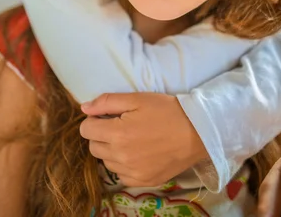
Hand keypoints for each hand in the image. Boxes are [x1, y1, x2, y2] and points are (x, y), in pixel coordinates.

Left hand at [80, 92, 207, 186]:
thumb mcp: (136, 99)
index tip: (106, 116)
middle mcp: (121, 157)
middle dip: (100, 134)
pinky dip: (123, 165)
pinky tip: (137, 152)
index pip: (86, 130)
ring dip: (111, 150)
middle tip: (119, 125)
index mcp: (117, 134)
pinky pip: (121, 175)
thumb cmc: (165, 111)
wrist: (196, 131)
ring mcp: (132, 172)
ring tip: (130, 138)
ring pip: (106, 162)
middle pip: (93, 147)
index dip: (94, 120)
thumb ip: (107, 102)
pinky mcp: (143, 181)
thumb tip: (84, 108)